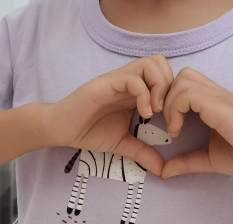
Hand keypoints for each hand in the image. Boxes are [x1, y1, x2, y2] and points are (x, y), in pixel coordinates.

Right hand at [39, 55, 172, 175]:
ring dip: (160, 86)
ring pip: (149, 63)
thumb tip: (162, 170)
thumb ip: (143, 153)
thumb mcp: (122, 144)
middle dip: (170, 85)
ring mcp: (117, 80)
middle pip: (160, 61)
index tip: (172, 119)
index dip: (173, 92)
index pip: (163, 73)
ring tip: (156, 111)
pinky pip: (132, 78)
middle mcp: (129, 80)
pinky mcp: (106, 83)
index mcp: (135, 90)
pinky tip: (144, 114)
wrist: (60, 129)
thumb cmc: (89, 131)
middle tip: (165, 112)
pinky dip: (144, 94)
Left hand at [160, 67, 232, 178]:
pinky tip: (178, 130)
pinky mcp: (220, 106)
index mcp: (214, 101)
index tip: (170, 124)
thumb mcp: (209, 158)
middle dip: (167, 96)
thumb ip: (187, 162)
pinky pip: (188, 94)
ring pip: (183, 80)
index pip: (187, 81)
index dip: (172, 98)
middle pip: (183, 74)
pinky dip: (176, 110)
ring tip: (174, 129)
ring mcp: (219, 97)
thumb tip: (164, 171)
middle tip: (168, 123)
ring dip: (170, 104)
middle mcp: (216, 93)